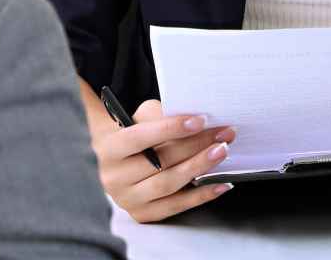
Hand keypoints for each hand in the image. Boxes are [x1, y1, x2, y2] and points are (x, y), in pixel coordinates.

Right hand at [92, 99, 235, 221]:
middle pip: (159, 161)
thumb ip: (158, 116)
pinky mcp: (142, 214)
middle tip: (222, 134)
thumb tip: (194, 121)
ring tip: (221, 152)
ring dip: (199, 167)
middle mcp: (113, 176)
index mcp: (108, 147)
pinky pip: (175, 206)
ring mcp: (127, 199)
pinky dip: (201, 195)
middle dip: (195, 145)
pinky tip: (220, 183)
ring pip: (168, 184)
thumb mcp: (138, 117)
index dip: (171, 128)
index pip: (139, 137)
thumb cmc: (133, 134)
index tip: (200, 120)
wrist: (118, 163)